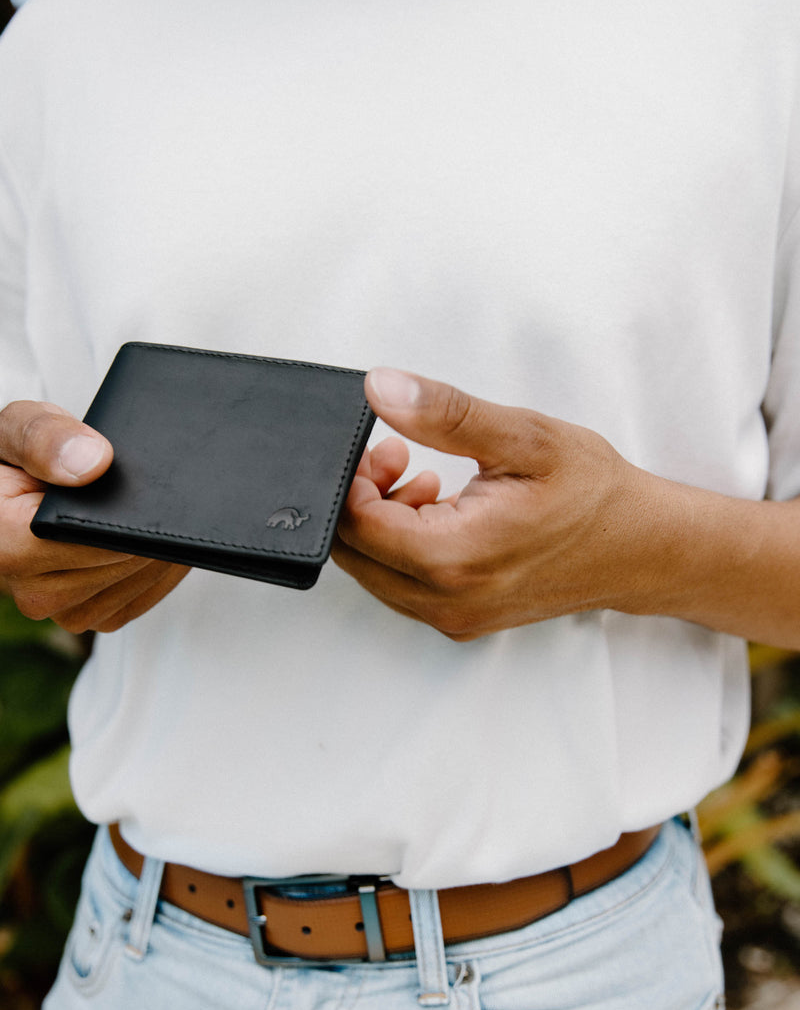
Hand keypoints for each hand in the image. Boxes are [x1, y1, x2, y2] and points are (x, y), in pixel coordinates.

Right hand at [0, 400, 189, 632]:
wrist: (21, 492)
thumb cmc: (20, 460)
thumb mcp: (21, 427)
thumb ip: (45, 438)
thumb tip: (90, 464)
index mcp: (2, 543)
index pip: (88, 535)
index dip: (122, 511)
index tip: (147, 488)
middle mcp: (26, 589)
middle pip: (118, 561)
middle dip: (146, 526)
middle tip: (160, 495)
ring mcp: (58, 609)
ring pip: (134, 580)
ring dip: (157, 547)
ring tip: (157, 512)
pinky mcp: (87, 617)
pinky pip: (139, 597)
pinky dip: (157, 568)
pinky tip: (156, 539)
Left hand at [333, 368, 656, 639]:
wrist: (643, 548)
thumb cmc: (594, 495)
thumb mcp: (524, 437)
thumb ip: (446, 415)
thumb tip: (383, 390)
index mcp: (455, 558)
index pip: (356, 525)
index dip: (353, 479)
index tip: (379, 445)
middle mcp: (447, 600)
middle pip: (356, 554)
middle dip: (363, 499)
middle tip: (397, 457)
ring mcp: (455, 616)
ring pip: (376, 572)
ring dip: (384, 522)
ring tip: (425, 481)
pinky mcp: (463, 618)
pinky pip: (404, 585)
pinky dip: (406, 546)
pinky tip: (440, 512)